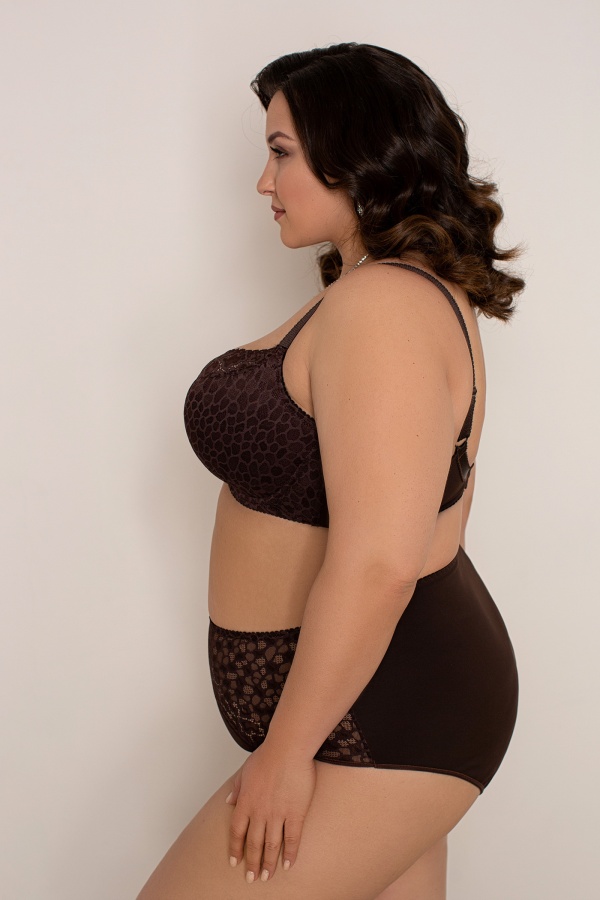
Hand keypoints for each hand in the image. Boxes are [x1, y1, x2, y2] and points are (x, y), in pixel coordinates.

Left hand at [224, 740, 316, 882]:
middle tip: (252, 878)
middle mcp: (259, 812)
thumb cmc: (267, 756)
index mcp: (245, 802)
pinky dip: (290, 853)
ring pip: (271, 845)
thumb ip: (237, 788)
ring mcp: (277, 815)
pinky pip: (292, 838)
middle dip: (252, 863)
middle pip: (253, 844)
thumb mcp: (245, 771)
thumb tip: (229, 801)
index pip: (237, 832)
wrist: (287, 749)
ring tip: (267, 876)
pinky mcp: (295, 813)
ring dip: (268, 863)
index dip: (236, 849)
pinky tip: (288, 863)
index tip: (235, 862)